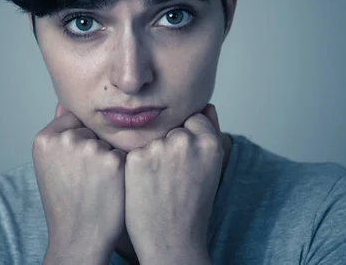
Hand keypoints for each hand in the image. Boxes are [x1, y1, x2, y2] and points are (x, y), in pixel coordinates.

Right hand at [33, 103, 126, 262]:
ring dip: (107, 158)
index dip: (78, 142)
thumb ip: (58, 131)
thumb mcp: (49, 164)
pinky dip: (120, 169)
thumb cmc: (65, 201)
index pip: (73, 120)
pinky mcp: (113, 160)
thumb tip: (65, 102)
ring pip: (108, 141)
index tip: (73, 166)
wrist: (78, 236)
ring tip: (95, 184)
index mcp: (45, 138)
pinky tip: (109, 187)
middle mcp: (65, 139)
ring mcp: (89, 148)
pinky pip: (122, 153)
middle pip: (91, 130)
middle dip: (93, 149)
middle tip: (83, 179)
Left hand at [124, 104, 222, 261]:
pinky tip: (144, 185)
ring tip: (159, 183)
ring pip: (151, 138)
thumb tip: (207, 104)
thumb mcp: (211, 168)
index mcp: (209, 143)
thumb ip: (210, 132)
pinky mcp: (135, 159)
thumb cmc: (192, 205)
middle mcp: (185, 141)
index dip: (187, 140)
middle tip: (172, 177)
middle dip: (168, 146)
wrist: (171, 241)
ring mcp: (159, 149)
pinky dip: (136, 165)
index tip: (187, 163)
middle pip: (171, 127)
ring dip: (152, 154)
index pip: (192, 118)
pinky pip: (134, 150)